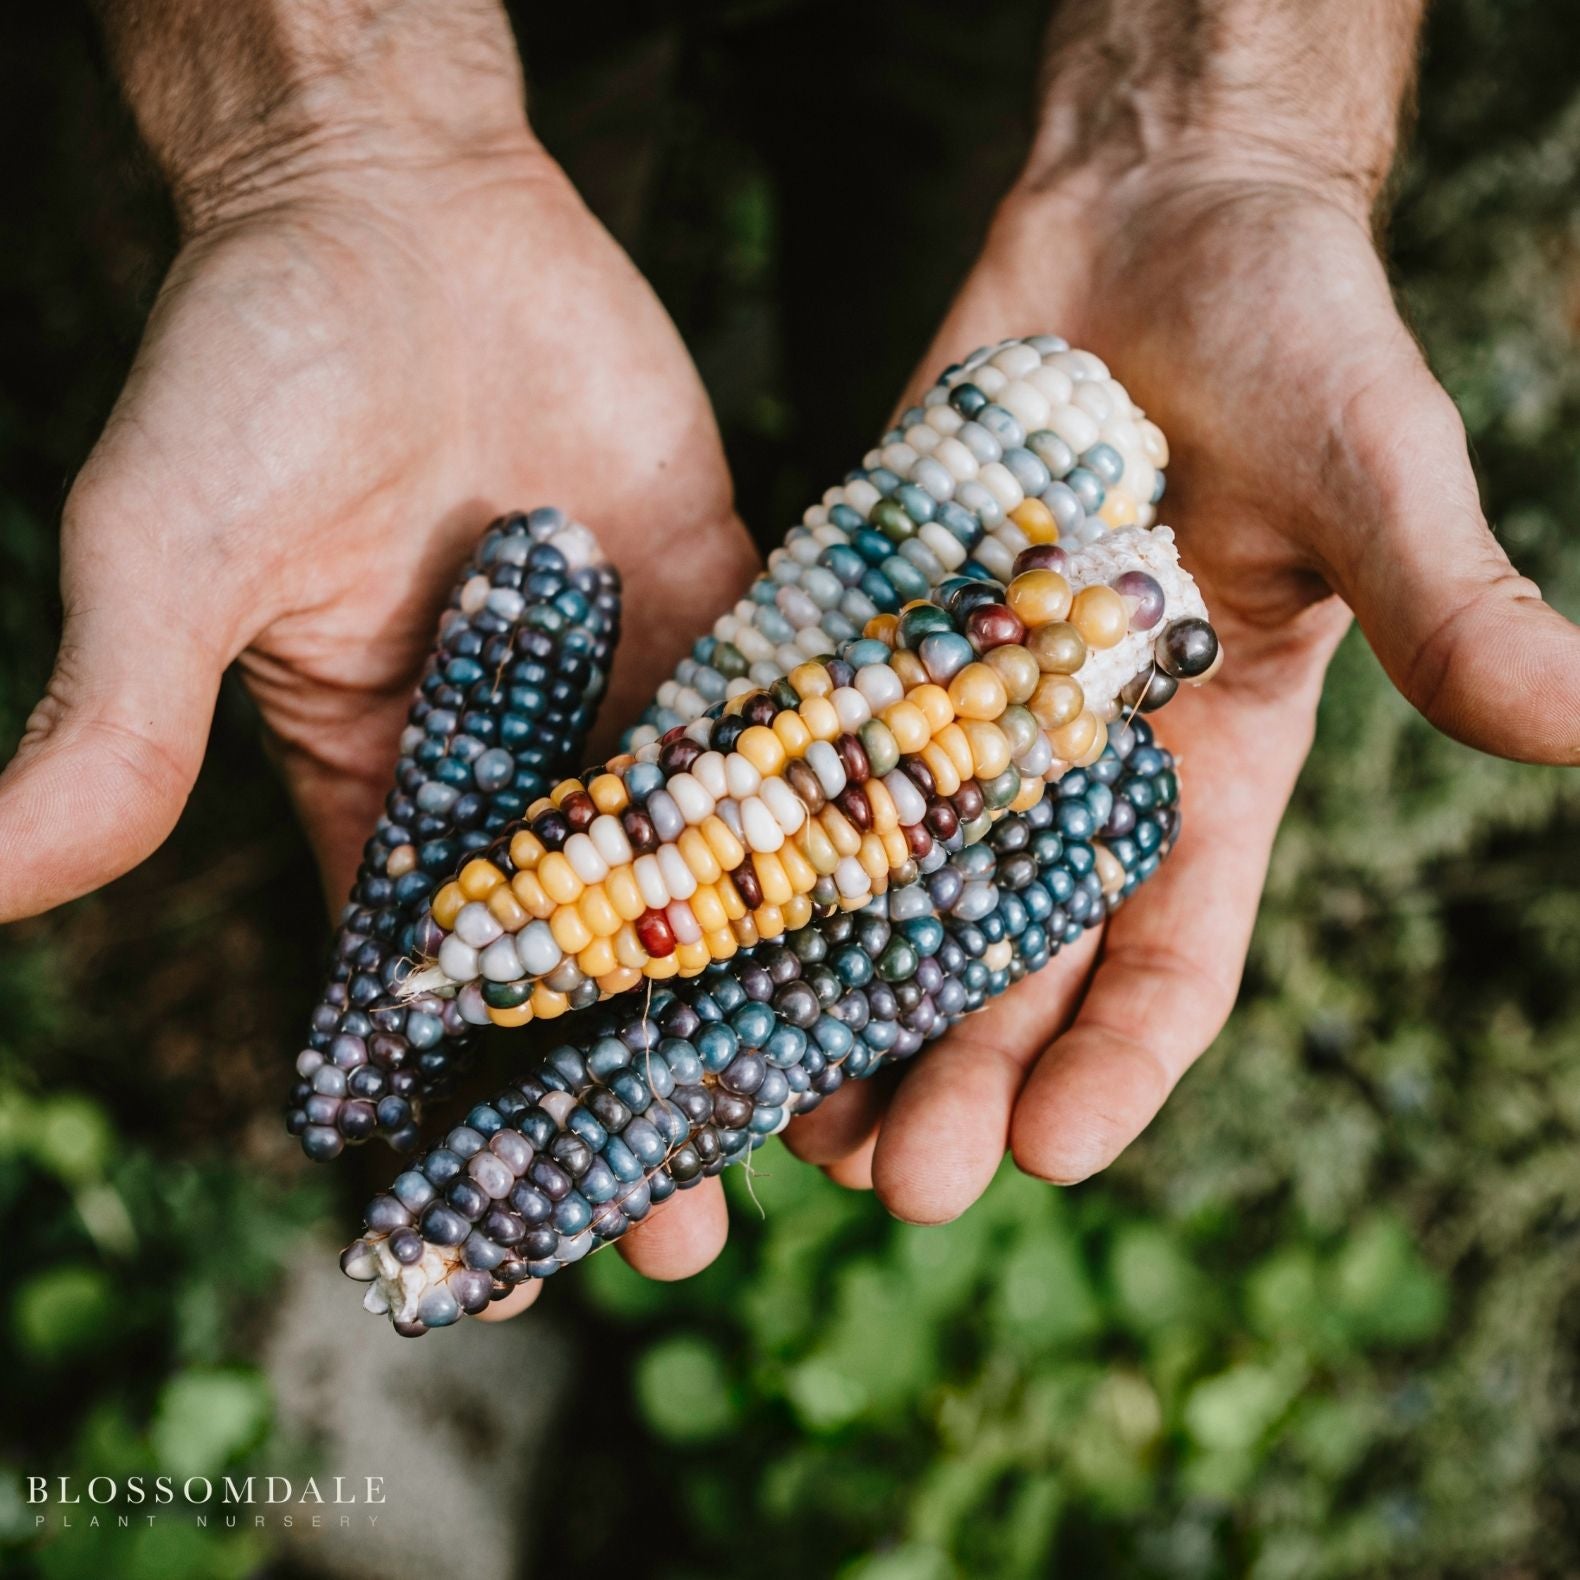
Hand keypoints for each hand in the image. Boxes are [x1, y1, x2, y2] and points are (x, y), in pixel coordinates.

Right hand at [0, 99, 761, 1302]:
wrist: (399, 210)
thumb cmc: (256, 367)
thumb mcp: (167, 552)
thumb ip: (112, 721)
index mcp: (385, 790)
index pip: (419, 994)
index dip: (454, 1116)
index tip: (496, 1245)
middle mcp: (523, 766)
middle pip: (586, 964)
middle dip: (626, 1098)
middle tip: (684, 1240)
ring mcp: (634, 696)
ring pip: (711, 876)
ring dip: (755, 1001)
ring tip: (815, 1135)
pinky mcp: (730, 614)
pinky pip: (796, 737)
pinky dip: (845, 830)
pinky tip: (904, 931)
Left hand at [780, 158, 1579, 1217]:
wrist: (1153, 232)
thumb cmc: (1293, 344)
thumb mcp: (1373, 476)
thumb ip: (1448, 603)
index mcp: (1207, 773)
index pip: (1171, 956)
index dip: (1120, 1058)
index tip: (1053, 1152)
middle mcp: (1072, 772)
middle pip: (1011, 962)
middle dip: (957, 1076)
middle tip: (890, 1182)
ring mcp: (955, 710)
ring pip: (890, 895)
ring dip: (840, 1008)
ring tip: (774, 1118)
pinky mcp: (865, 640)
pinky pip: (804, 757)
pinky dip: (753, 842)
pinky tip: (690, 922)